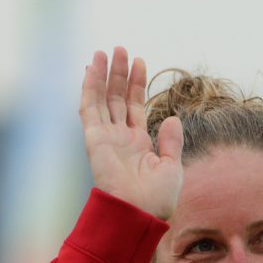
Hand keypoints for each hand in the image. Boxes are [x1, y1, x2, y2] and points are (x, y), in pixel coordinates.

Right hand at [80, 47, 183, 220]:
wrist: (139, 213)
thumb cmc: (157, 199)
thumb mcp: (172, 167)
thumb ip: (172, 142)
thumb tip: (172, 118)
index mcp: (139, 143)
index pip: (135, 106)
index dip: (137, 84)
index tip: (140, 62)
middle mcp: (121, 138)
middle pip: (118, 98)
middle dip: (119, 73)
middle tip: (121, 49)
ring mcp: (106, 137)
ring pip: (103, 99)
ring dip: (104, 75)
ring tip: (107, 51)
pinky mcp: (94, 139)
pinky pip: (90, 108)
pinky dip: (90, 87)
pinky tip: (92, 68)